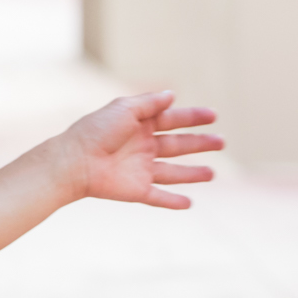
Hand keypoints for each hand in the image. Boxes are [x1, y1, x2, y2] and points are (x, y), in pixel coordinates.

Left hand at [52, 91, 220, 210]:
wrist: (75, 162)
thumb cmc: (96, 131)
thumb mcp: (124, 108)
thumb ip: (149, 103)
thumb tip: (172, 94)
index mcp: (138, 126)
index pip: (171, 120)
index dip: (192, 117)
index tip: (213, 116)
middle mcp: (142, 147)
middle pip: (177, 146)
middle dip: (199, 144)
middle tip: (221, 141)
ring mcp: (140, 170)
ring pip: (173, 173)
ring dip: (193, 174)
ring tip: (213, 173)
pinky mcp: (136, 190)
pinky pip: (158, 197)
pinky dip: (173, 201)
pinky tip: (189, 203)